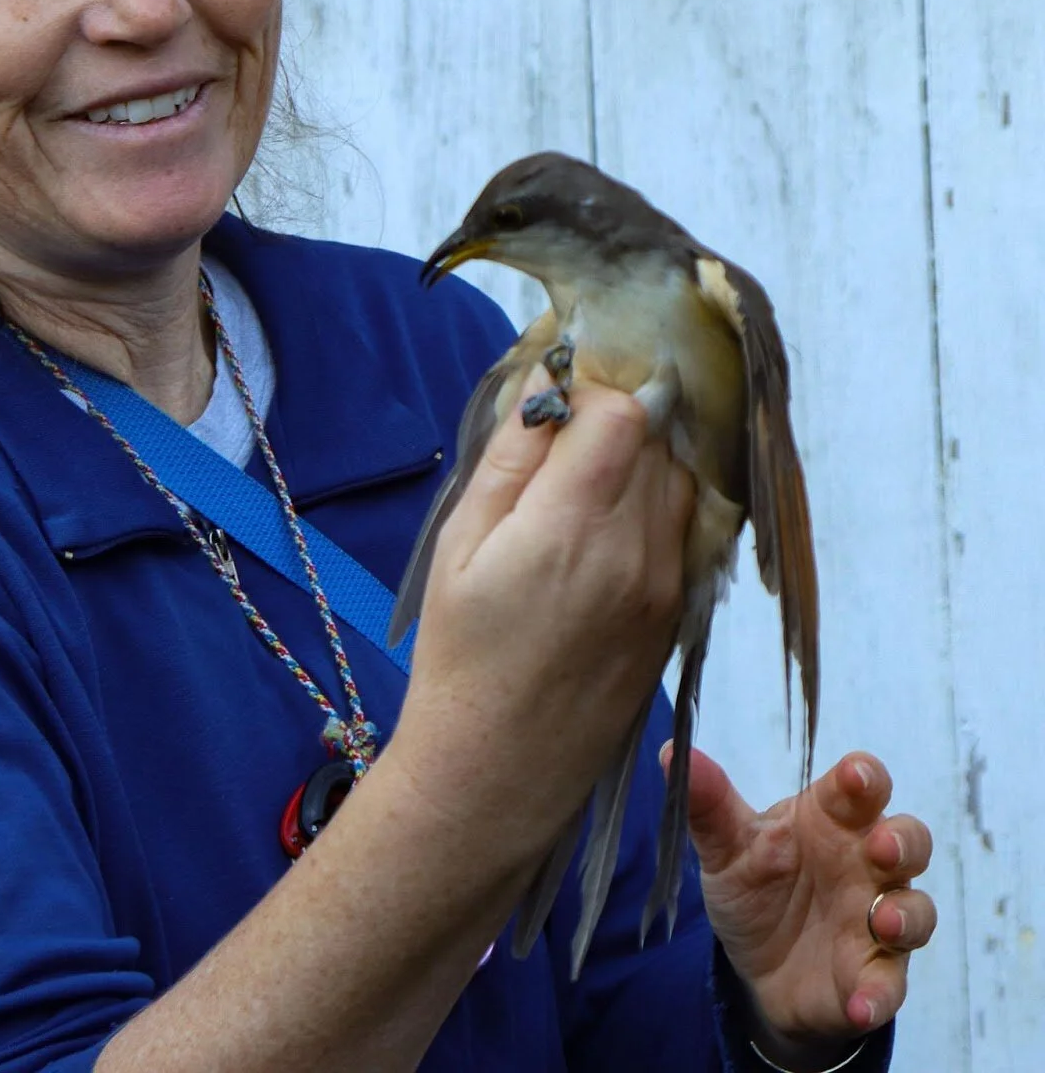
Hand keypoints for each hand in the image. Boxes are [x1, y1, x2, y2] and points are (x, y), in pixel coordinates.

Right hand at [393, 375, 694, 870]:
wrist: (498, 768)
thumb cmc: (460, 653)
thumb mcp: (460, 542)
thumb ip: (510, 455)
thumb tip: (548, 379)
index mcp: (572, 527)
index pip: (625, 411)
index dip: (589, 394)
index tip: (550, 410)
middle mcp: (637, 551)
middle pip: (660, 438)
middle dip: (615, 421)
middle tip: (560, 445)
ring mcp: (668, 586)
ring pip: (681, 480)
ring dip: (640, 465)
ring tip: (580, 492)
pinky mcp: (679, 614)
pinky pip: (686, 529)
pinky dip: (653, 509)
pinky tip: (603, 534)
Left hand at [666, 744, 935, 1056]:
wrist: (755, 966)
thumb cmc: (754, 885)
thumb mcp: (725, 846)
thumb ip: (707, 805)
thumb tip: (672, 752)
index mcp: (830, 820)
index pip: (861, 787)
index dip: (864, 776)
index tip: (855, 775)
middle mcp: (865, 865)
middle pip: (908, 841)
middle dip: (902, 841)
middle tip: (880, 847)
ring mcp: (876, 920)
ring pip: (916, 909)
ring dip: (905, 914)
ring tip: (881, 922)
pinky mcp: (874, 975)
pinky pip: (890, 984)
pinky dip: (879, 995)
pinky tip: (860, 1005)